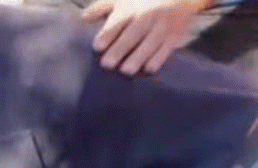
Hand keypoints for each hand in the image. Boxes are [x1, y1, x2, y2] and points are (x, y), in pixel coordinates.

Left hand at [81, 0, 205, 74]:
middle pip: (132, 34)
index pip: (118, 22)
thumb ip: (101, 9)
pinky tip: (148, 68)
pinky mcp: (174, 36)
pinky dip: (158, 59)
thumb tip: (82, 18)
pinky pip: (167, 49)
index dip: (108, 34)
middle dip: (120, 49)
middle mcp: (146, 16)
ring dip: (138, 57)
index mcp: (131, 8)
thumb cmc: (142, 1)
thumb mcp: (121, 0)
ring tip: (126, 70)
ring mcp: (161, 27)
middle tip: (107, 64)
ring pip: (150, 43)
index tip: (98, 46)